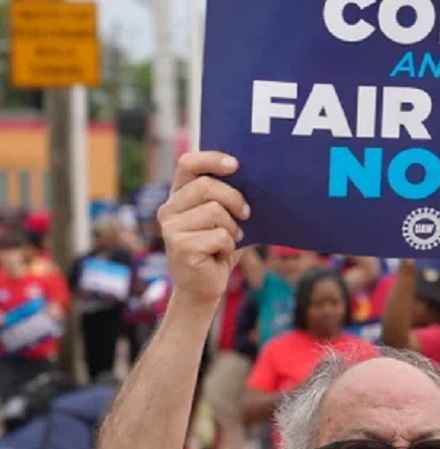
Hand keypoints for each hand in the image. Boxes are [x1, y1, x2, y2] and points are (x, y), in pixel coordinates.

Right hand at [158, 152, 250, 307]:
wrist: (204, 287)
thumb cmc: (218, 249)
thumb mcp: (226, 220)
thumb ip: (230, 200)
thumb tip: (259, 180)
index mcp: (178, 196)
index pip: (188, 164)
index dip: (211, 159)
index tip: (236, 165)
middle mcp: (169, 209)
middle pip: (206, 186)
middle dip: (234, 199)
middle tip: (247, 214)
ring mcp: (171, 228)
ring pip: (215, 212)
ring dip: (232, 229)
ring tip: (229, 240)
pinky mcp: (179, 246)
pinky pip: (219, 236)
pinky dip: (228, 246)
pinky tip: (220, 255)